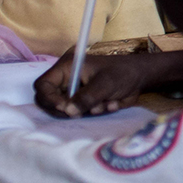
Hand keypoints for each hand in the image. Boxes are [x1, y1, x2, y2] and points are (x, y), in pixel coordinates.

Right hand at [35, 48, 182, 117]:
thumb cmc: (122, 73)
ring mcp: (74, 91)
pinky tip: (112, 103)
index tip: (65, 108)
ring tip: (106, 103)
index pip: (42, 85)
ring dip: (88, 111)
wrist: (140, 78)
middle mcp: (66, 80)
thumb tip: (68, 111)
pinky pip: (81, 114)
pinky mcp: (84, 102)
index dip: (49, 99)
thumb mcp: (105, 84)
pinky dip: (96, 112)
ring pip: (67, 111)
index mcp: (66, 68)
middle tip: (87, 110)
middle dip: (69, 109)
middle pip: (50, 101)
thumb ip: (86, 97)